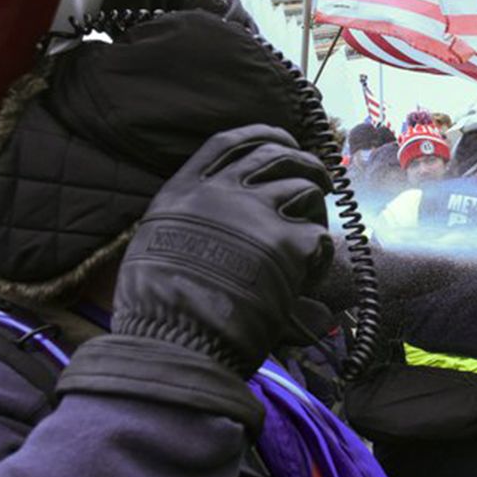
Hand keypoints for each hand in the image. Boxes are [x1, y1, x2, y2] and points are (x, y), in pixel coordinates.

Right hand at [112, 124, 334, 377]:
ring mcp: (255, 213)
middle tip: (321, 178)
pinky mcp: (285, 242)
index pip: (228, 143)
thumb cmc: (159, 311)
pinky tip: (308, 276)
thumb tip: (219, 227)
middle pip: (276, 155)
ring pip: (304, 188)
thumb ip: (189, 227)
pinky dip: (320, 255)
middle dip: (306, 161)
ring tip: (316, 230)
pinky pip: (318, 236)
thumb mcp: (155, 249)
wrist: (174, 342)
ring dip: (318, 207)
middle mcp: (220, 192)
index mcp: (183, 191)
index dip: (261, 134)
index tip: (283, 137)